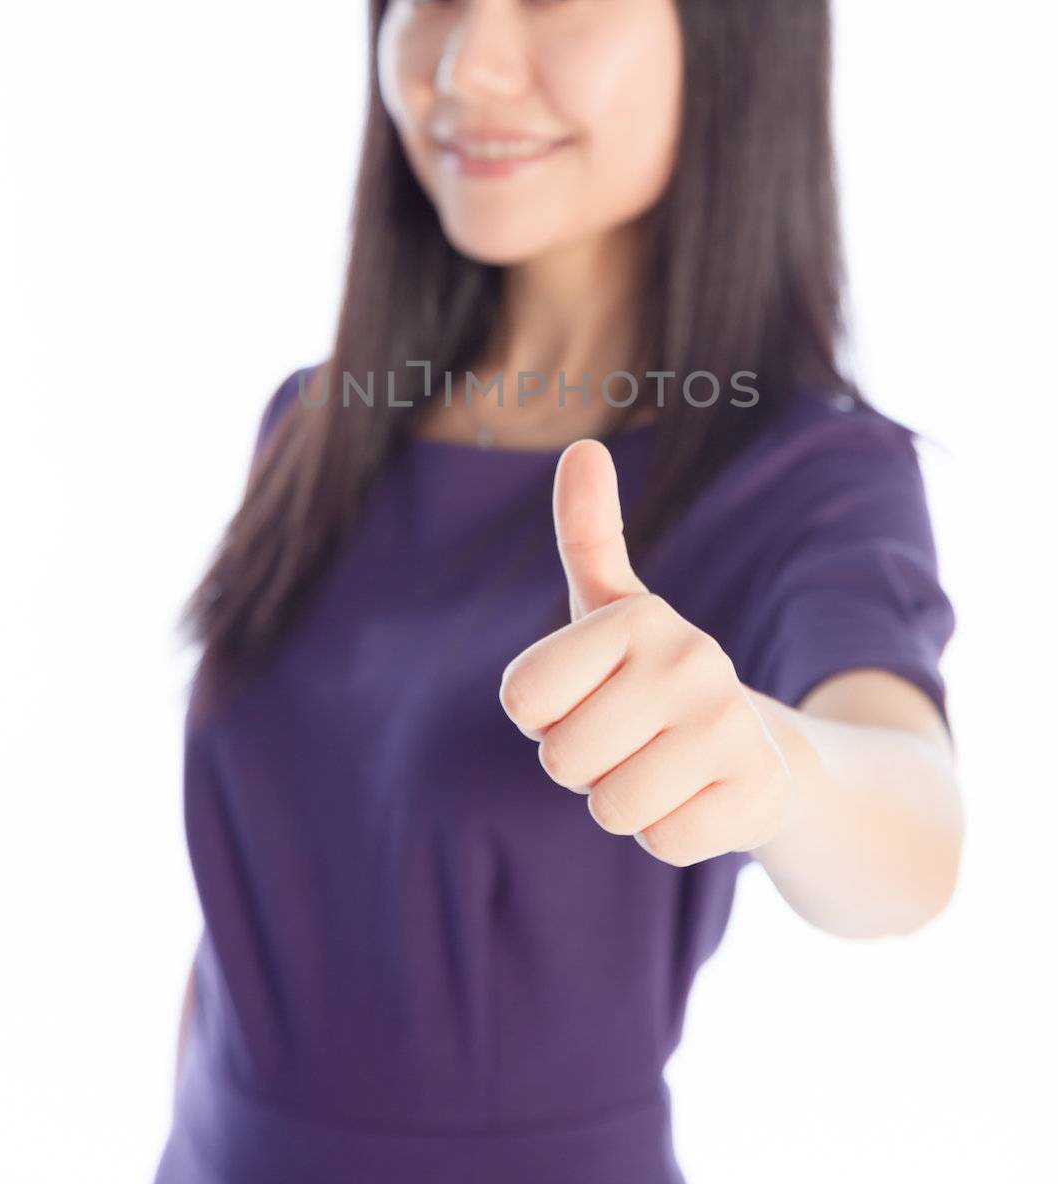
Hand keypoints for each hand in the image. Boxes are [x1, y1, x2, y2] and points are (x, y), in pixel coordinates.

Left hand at [498, 439, 793, 866]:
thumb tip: (583, 447)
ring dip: (626, 803)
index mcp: (639, 616)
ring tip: (663, 769)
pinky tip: (699, 798)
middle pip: (563, 760)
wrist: (765, 753)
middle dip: (585, 766)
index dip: (546, 716)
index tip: (591, 698)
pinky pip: (663, 841)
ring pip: (611, 807)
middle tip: (630, 742)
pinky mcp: (759, 790)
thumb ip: (588, 533)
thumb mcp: (614, 608)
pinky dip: (670, 835)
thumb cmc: (658, 680)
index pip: (523, 700)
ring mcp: (730, 725)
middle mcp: (692, 658)